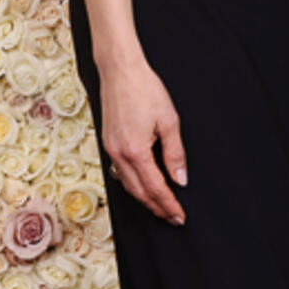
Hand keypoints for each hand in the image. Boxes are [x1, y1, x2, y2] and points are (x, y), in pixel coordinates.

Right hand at [99, 54, 186, 222]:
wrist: (120, 70)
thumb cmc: (145, 89)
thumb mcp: (169, 121)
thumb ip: (175, 154)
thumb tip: (180, 179)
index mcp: (136, 151)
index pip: (155, 188)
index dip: (169, 204)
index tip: (180, 216)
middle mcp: (119, 154)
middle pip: (140, 192)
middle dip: (157, 208)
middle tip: (173, 218)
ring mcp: (110, 150)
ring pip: (128, 185)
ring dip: (145, 199)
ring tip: (161, 207)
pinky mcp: (108, 143)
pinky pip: (120, 173)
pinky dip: (134, 185)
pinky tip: (144, 186)